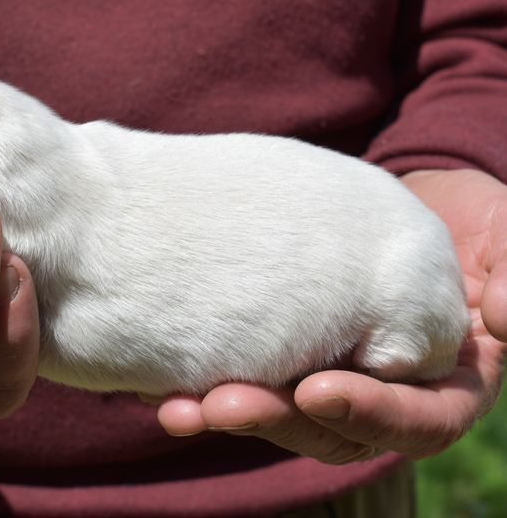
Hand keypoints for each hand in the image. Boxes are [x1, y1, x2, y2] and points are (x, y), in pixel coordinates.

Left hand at [156, 168, 506, 463]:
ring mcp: (330, 380)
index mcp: (447, 385)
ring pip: (280, 418)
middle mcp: (385, 395)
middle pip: (334, 432)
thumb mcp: (504, 234)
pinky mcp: (285, 360)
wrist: (397, 201)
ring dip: (229, 413)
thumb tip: (502, 319)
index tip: (320, 390)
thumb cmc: (466, 218)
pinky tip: (160, 385)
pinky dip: (201, 386)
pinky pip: (246, 384)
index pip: (419, 423)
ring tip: (177, 404)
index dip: (372, 413)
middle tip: (221, 404)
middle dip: (278, 420)